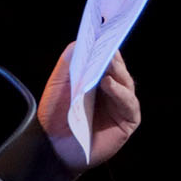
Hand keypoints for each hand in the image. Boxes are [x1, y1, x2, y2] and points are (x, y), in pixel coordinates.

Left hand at [39, 42, 140, 170]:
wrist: (52, 147)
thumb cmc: (55, 116)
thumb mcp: (58, 85)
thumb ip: (68, 63)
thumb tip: (79, 41)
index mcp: (97, 79)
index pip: (106, 59)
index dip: (105, 46)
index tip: (102, 32)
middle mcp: (112, 90)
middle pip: (118, 69)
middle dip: (112, 58)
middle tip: (106, 46)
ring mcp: (121, 105)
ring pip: (126, 83)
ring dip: (117, 73)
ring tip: (107, 66)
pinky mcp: (127, 121)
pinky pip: (129, 103)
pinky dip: (120, 93)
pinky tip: (108, 84)